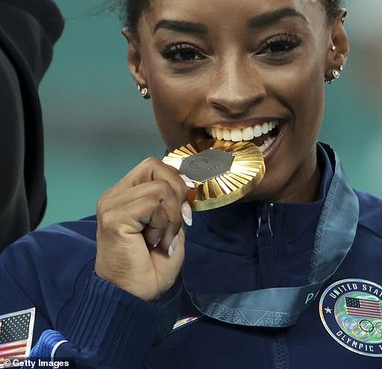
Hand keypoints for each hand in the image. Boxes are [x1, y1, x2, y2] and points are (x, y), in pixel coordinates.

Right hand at [95, 157, 192, 300]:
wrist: (134, 297)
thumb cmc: (151, 267)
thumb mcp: (171, 226)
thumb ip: (174, 202)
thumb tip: (188, 182)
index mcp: (126, 194)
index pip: (154, 166)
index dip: (176, 180)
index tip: (184, 209)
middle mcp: (115, 195)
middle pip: (155, 166)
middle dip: (177, 193)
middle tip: (175, 223)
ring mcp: (111, 204)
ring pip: (160, 188)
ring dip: (171, 217)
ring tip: (161, 239)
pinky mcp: (113, 217)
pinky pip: (152, 204)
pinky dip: (162, 224)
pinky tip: (153, 242)